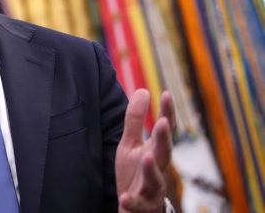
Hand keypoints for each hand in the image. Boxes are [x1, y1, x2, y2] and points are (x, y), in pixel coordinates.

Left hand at [116, 89, 175, 211]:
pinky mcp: (142, 206)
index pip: (164, 131)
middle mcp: (158, 169)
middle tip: (164, 122)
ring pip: (156, 180)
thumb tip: (143, 90)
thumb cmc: (135, 172)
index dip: (167, 113)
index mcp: (155, 152)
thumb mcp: (131, 144)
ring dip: (151, 169)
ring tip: (147, 157)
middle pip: (164, 153)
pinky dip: (133, 201)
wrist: (135, 208)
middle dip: (165, 139)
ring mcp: (152, 189)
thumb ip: (136, 120)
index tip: (166, 93)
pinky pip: (138, 204)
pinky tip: (125, 197)